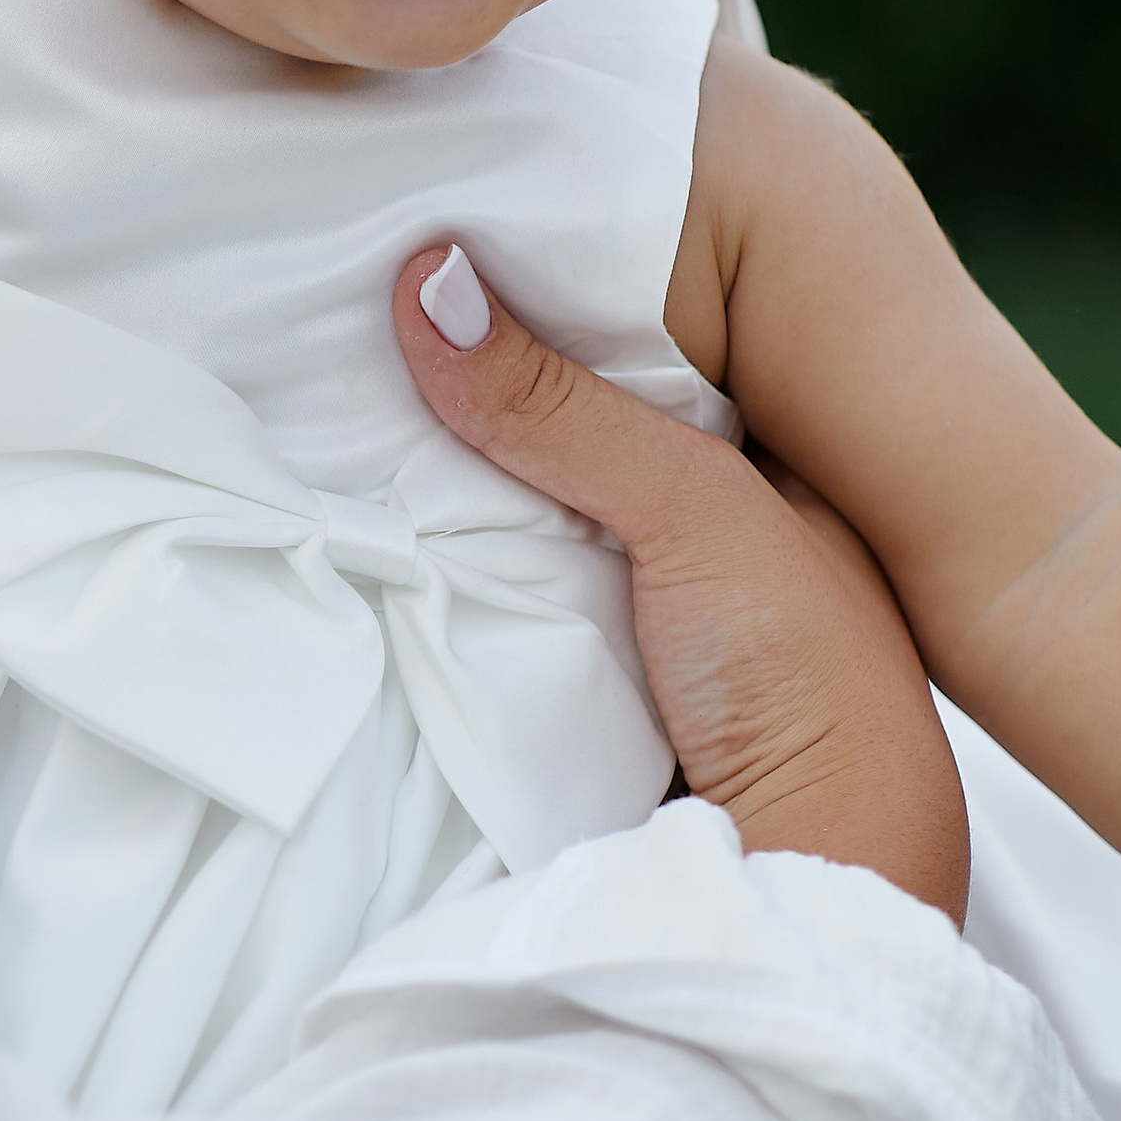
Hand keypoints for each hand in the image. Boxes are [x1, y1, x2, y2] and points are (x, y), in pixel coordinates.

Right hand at [394, 245, 966, 920]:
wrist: (811, 871)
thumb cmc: (804, 673)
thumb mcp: (694, 505)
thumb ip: (563, 407)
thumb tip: (426, 280)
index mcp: (739, 456)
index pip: (608, 355)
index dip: (524, 307)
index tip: (419, 250)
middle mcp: (676, 525)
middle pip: (537, 438)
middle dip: (456, 397)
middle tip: (333, 315)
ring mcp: (612, 607)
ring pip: (494, 525)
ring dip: (427, 496)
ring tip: (308, 397)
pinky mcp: (553, 686)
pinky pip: (471, 608)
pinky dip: (426, 580)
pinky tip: (351, 525)